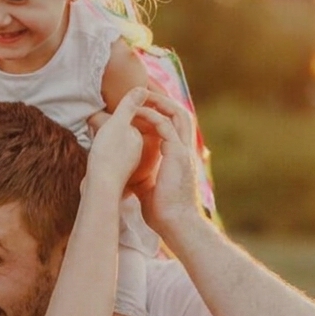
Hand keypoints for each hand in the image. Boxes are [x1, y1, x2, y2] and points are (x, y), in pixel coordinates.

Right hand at [86, 87, 147, 195]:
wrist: (100, 190)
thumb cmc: (107, 155)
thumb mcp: (118, 124)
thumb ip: (129, 106)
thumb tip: (142, 88)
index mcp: (142, 140)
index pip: (126, 122)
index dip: (112, 120)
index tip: (100, 125)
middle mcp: (139, 155)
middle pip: (121, 136)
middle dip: (108, 134)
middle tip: (96, 138)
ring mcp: (127, 168)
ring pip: (116, 149)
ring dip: (105, 145)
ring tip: (94, 147)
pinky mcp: (116, 179)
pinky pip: (110, 161)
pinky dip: (102, 157)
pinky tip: (94, 161)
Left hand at [127, 91, 205, 236]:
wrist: (176, 225)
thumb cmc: (164, 213)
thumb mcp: (150, 190)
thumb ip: (144, 176)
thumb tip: (130, 174)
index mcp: (180, 158)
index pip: (176, 126)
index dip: (164, 112)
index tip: (147, 104)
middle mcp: (185, 151)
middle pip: (181, 114)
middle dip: (164, 99)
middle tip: (146, 90)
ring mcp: (183, 151)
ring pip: (178, 114)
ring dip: (160, 102)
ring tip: (143, 94)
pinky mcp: (177, 155)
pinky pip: (166, 127)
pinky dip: (152, 117)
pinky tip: (138, 113)